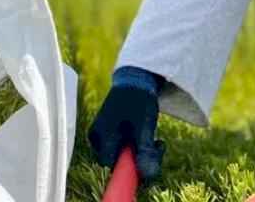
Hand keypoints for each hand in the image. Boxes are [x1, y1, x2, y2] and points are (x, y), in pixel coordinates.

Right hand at [87, 66, 166, 182]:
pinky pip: (120, 145)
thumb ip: (145, 153)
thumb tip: (147, 175)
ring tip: (156, 140)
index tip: (149, 165)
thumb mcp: (145, 129)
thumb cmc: (139, 101)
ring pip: (121, 154)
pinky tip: (147, 135)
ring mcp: (100, 132)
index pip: (114, 168)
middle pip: (118, 162)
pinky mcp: (107, 128)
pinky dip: (136, 144)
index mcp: (102, 138)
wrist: (136, 78)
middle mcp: (97, 137)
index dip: (132, 172)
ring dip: (140, 151)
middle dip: (140, 159)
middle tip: (158, 146)